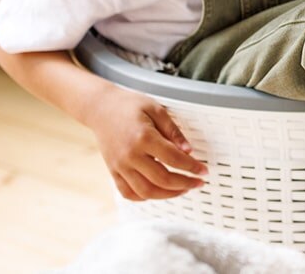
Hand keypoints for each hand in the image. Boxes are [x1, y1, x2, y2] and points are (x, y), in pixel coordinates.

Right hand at [84, 87, 207, 200]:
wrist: (100, 108)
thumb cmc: (129, 106)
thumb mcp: (157, 110)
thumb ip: (173, 131)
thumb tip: (189, 151)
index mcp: (144, 138)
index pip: (174, 159)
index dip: (192, 167)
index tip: (203, 171)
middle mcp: (130, 155)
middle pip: (162, 179)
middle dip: (184, 184)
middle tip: (198, 183)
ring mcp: (119, 166)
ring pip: (146, 191)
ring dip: (168, 195)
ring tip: (182, 190)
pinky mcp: (113, 171)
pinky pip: (128, 193)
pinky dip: (144, 197)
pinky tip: (158, 192)